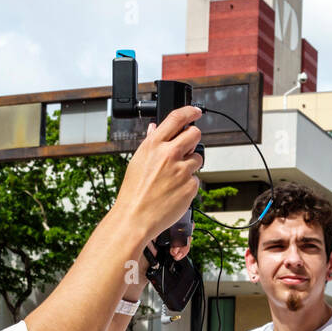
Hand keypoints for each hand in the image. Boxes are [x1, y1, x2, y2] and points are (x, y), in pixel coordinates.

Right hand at [114, 106, 203, 243]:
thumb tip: (155, 128)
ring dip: (190, 165)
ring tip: (174, 177)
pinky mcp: (190, 186)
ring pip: (198, 159)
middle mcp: (169, 154)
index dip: (190, 112)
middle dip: (194, 138)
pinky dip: (188, 184)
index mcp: (154, 145)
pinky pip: (196, 180)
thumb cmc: (133, 192)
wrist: (135, 218)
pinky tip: (174, 191)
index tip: (196, 112)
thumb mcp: (138, 161)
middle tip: (188, 146)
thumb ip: (151, 143)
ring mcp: (182, 170)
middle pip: (195, 134)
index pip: (176, 118)